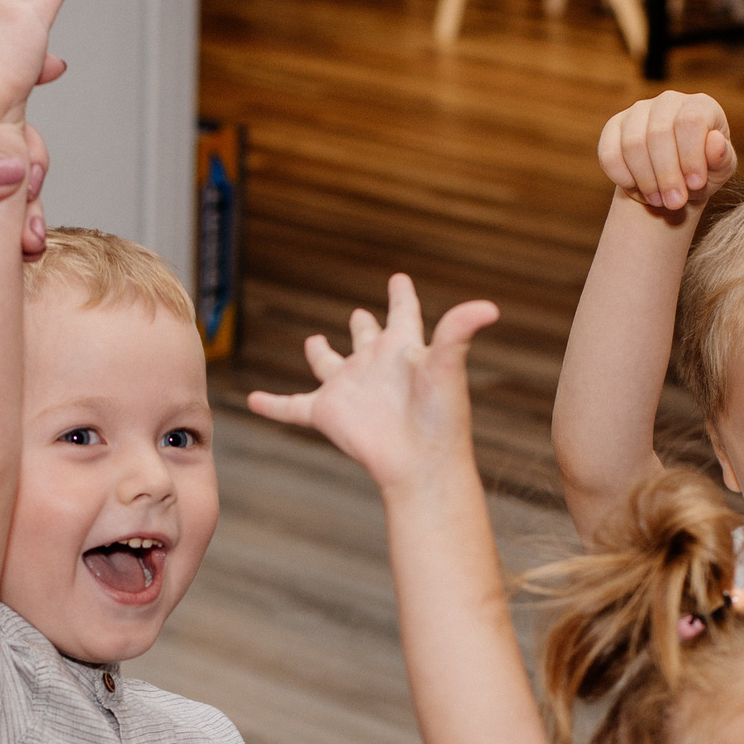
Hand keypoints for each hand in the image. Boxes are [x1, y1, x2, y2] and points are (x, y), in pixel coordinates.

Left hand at [0, 86, 51, 352]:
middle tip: (33, 181)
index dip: (0, 83)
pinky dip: (21, 236)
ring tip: (28, 234)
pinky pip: (4, 227)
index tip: (46, 71)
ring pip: (7, 187)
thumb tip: (13, 169)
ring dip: (28, 206)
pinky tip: (26, 251)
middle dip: (25, 158)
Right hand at [246, 274, 497, 494]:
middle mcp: (375, 365)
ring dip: (321, 353)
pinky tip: (253, 401)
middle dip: (363, 324)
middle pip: (366, 336)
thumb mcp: (449, 367)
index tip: (399, 279)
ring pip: (329, 365)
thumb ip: (459, 332)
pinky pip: (291, 406)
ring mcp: (350, 390)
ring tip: (314, 341)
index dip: (402, 296)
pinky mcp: (327, 414)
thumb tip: (490, 307)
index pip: (404, 313)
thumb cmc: (440, 418)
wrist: (419, 464)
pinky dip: (271, 404)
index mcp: (404, 348)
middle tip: (362, 314)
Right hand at [596, 90, 735, 211]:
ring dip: (646, 180)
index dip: (691, 156)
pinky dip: (623, 178)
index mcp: (700, 105)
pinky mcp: (614, 127)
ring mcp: (638, 111)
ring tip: (659, 199)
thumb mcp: (719, 172)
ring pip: (633, 144)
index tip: (695, 185)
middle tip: (675, 202)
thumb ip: (722, 158)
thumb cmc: (700, 174)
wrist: (671, 184)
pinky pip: (609, 153)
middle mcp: (669, 101)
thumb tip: (715, 142)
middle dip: (667, 175)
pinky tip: (637, 188)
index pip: (690, 121)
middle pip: (659, 134)